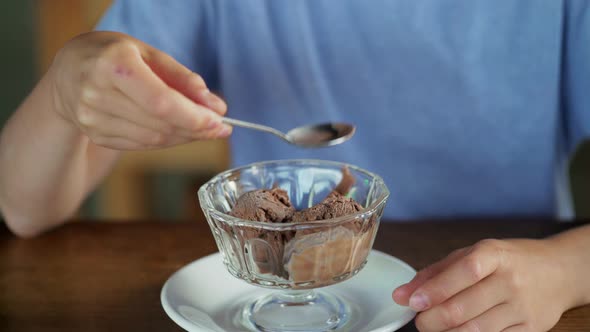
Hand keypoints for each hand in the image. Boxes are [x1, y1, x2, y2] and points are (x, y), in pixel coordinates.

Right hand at [50, 31, 230, 149]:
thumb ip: (184, 79)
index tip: (219, 122)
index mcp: (114, 64)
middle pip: (159, 123)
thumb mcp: (150, 54)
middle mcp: (97, 92)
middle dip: (195, 129)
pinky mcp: (95, 134)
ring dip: (184, 137)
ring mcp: (92, 118)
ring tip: (201, 128)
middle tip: (219, 127)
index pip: (161, 102)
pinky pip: (142, 145)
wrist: (68, 70)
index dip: (193, 117)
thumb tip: (217, 107)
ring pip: (153, 139)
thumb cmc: (115, 55)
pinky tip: (178, 132)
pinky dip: (166, 141)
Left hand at [392, 238, 577, 331]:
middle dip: (433, 319)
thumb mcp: (472, 255)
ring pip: (476, 330)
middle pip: (464, 307)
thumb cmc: (508, 261)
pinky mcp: (530, 329)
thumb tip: (401, 294)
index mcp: (494, 254)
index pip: (462, 272)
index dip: (435, 290)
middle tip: (420, 320)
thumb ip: (435, 273)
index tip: (412, 302)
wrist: (558, 272)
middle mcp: (510, 280)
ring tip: (436, 326)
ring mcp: (522, 307)